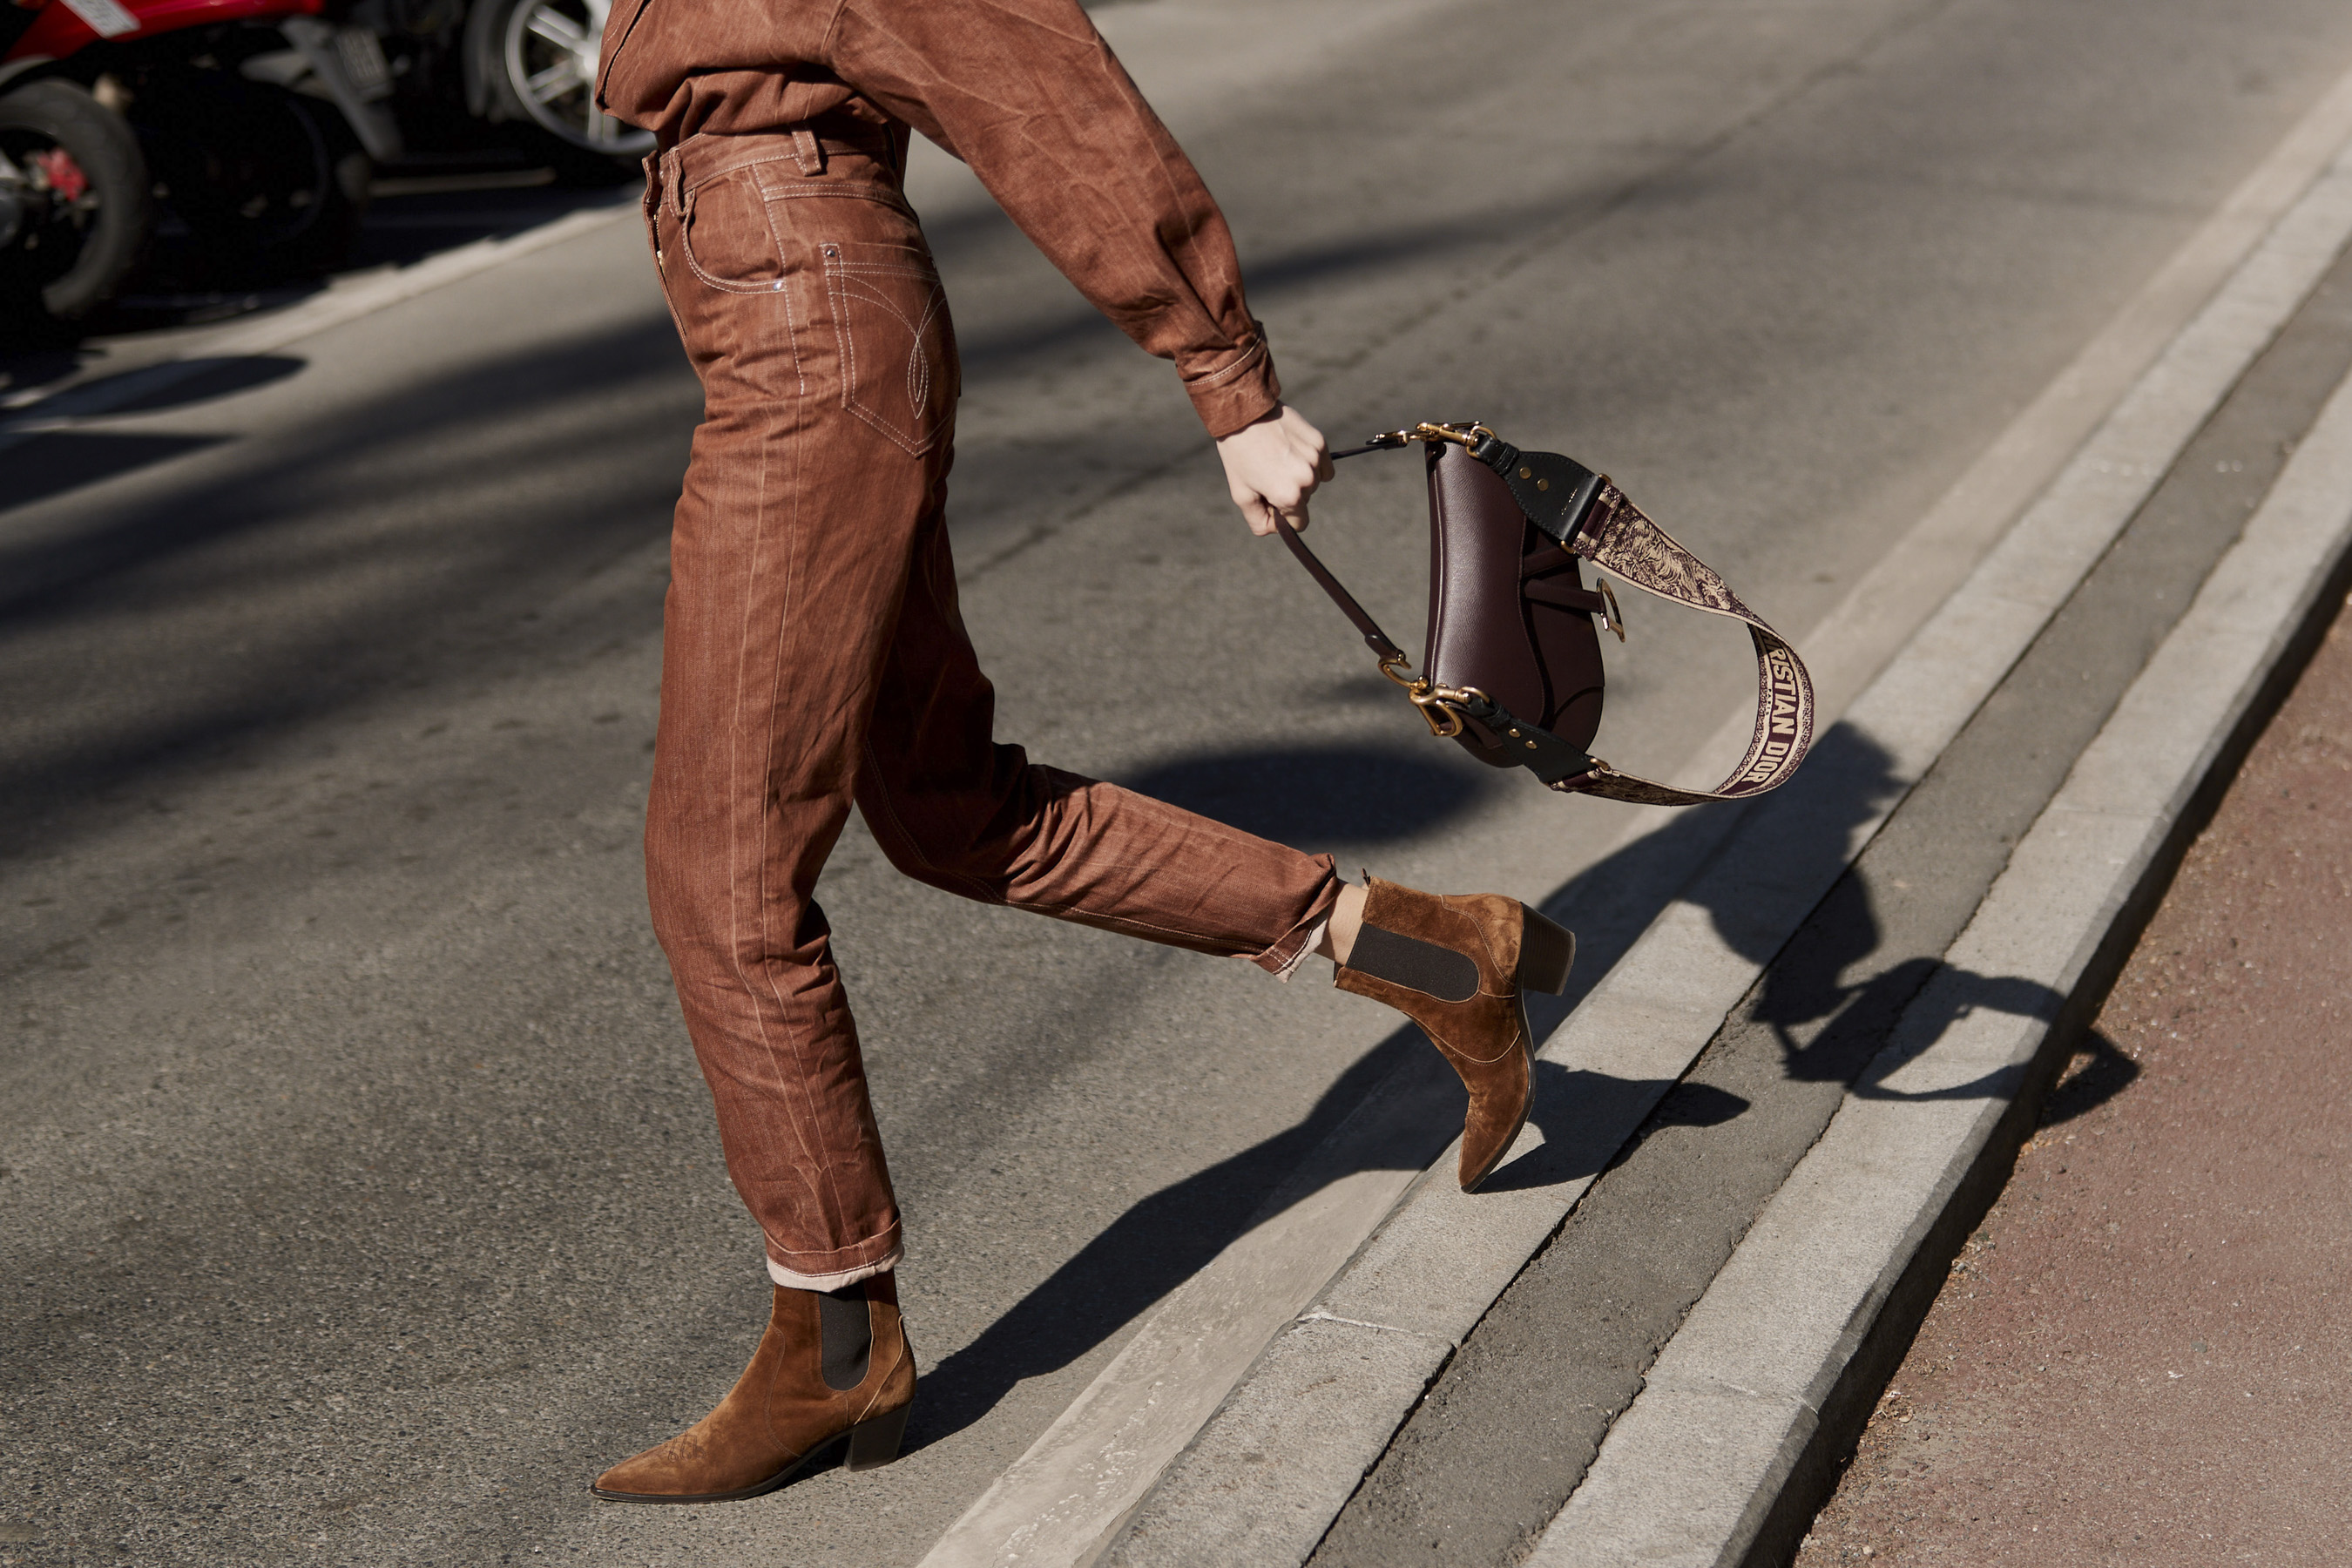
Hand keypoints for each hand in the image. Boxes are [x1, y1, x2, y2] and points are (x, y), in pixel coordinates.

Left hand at [1216, 404, 1333, 536]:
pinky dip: (1311, 464)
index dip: (1284, 516)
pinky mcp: (1320, 443)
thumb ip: (1259, 521)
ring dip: (1299, 477)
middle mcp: (1308, 480)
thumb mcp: (1242, 494)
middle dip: (1289, 494)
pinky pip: (1323, 466)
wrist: (1244, 412)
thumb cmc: (1238, 455)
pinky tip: (1291, 452)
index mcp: (1289, 496)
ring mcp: (1315, 460)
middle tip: (1268, 472)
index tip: (1270, 499)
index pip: (1300, 524)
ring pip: (1314, 483)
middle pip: (1305, 501)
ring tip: (1277, 459)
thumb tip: (1277, 527)